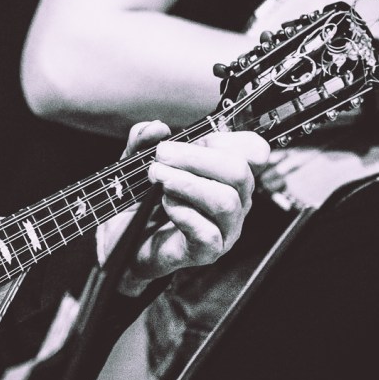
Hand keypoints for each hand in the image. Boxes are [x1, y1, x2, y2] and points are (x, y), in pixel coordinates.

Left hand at [97, 121, 269, 294]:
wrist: (123, 236)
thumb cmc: (141, 197)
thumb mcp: (138, 160)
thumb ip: (144, 140)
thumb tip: (157, 127)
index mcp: (226, 174)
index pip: (254, 151)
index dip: (228, 139)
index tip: (195, 139)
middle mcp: (235, 200)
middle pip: (239, 172)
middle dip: (196, 157)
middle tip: (162, 156)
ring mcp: (224, 229)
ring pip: (225, 201)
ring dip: (186, 183)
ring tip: (158, 178)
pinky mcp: (208, 252)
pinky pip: (208, 232)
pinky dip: (182, 212)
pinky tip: (164, 204)